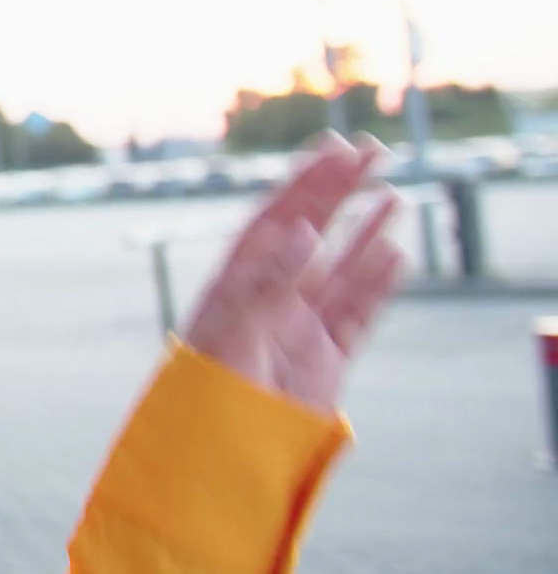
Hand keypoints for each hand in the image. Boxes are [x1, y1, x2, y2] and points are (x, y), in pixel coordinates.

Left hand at [182, 132, 405, 411]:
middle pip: (312, 233)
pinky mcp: (324, 359)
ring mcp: (299, 327)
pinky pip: (356, 313)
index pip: (275, 219)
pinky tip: (396, 254)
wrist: (220, 456)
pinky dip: (377, 284)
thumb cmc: (209, 391)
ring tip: (393, 195)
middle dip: (340, 192)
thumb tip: (304, 232)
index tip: (335, 150)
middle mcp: (269, 297)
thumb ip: (268, 281)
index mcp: (237, 282)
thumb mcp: (234, 330)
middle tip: (374, 151)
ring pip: (340, 269)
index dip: (304, 183)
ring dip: (365, 232)